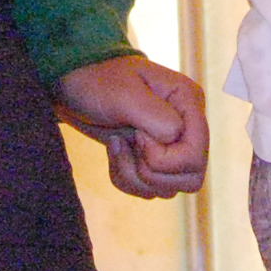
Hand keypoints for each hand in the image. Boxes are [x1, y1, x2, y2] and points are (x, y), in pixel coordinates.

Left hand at [56, 54, 208, 197]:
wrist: (74, 84)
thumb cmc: (98, 81)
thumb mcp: (124, 93)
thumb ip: (156, 116)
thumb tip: (174, 138)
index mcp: (188, 102)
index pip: (196, 155)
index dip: (163, 158)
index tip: (136, 135)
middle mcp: (187, 125)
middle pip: (190, 179)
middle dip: (151, 173)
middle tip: (129, 145)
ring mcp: (172, 144)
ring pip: (169, 188)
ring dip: (135, 176)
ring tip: (116, 145)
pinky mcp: (154, 159)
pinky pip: (150, 190)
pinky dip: (127, 179)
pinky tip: (115, 151)